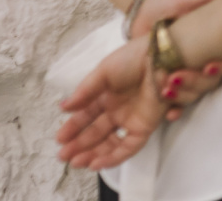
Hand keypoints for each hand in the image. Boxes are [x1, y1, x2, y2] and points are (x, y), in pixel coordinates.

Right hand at [57, 37, 165, 170]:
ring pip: (110, 143)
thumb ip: (85, 92)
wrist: (162, 58)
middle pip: (96, 132)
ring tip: (76, 162)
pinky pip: (129, 147)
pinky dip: (113, 157)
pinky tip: (96, 164)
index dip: (73, 128)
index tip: (59, 139)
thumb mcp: (103, 71)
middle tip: (63, 156)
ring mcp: (131, 119)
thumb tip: (64, 108)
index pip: (86, 116)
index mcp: (107, 94)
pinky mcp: (145, 127)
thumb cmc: (134, 59)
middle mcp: (118, 109)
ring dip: (93, 154)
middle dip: (79, 145)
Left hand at [129, 0, 221, 119]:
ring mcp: (187, 74)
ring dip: (183, 96)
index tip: (208, 64)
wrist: (144, 13)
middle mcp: (203, 61)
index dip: (221, 65)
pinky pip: (177, 103)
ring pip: (194, 94)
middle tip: (175, 76)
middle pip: (210, 81)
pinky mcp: (170, 84)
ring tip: (165, 90)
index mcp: (211, 42)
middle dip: (194, 82)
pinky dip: (174, 110)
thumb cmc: (169, 3)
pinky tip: (169, 113)